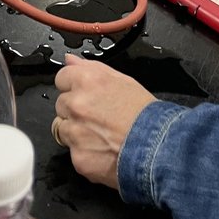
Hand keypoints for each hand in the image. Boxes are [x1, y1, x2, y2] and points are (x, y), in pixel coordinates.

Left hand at [53, 54, 155, 189]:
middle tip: (96, 116)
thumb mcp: (122, 80)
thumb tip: (70, 60)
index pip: (61, 78)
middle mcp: (76, 105)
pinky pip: (72, 152)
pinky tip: (101, 150)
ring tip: (99, 134)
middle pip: (61, 104)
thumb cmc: (143, 113)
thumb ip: (91, 68)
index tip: (82, 93)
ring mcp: (75, 133)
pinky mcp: (77, 158)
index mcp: (86, 81)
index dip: (73, 85)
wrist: (157, 147)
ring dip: (75, 131)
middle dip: (74, 109)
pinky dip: (84, 152)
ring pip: (61, 129)